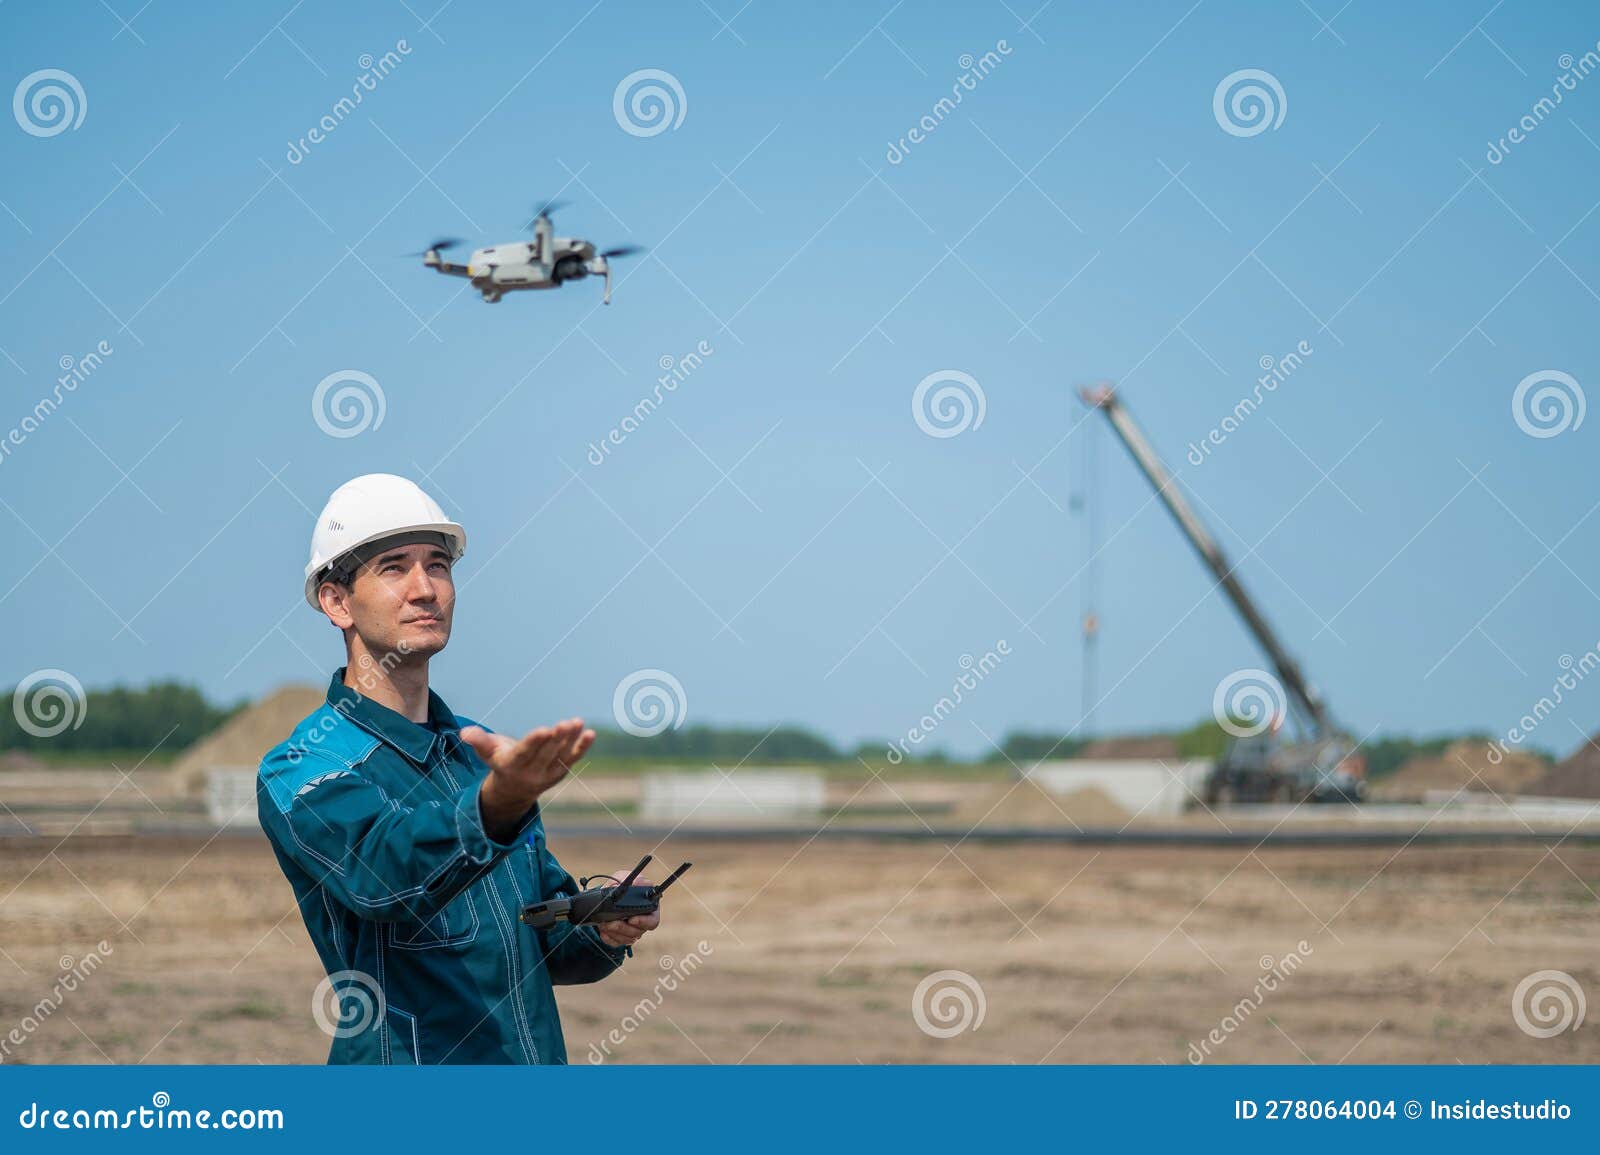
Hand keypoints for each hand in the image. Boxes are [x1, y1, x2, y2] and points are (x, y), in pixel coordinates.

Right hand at [463, 718, 593, 841]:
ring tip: (578, 723)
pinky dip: (582, 747)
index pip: (525, 753)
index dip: (535, 741)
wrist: (513, 791)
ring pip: (561, 756)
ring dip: (571, 740)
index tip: (545, 729)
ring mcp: (548, 774)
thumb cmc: (499, 762)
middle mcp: (531, 772)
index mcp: (512, 765)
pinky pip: (572, 759)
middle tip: (566, 723)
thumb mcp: (487, 753)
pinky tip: (590, 734)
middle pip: (546, 754)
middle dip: (556, 739)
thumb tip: (464, 732)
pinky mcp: (560, 771)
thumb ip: (478, 741)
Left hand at [597, 871, 660, 948]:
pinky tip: (603, 931)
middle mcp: (643, 922)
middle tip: (610, 922)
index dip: (643, 922)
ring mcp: (633, 931)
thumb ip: (630, 879)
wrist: (606, 894)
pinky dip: (609, 938)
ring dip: (614, 933)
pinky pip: (617, 943)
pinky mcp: (622, 937)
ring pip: (627, 939)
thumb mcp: (623, 877)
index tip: (631, 919)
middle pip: (638, 932)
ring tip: (603, 924)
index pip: (653, 921)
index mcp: (650, 908)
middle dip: (622, 928)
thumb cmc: (620, 885)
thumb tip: (636, 882)